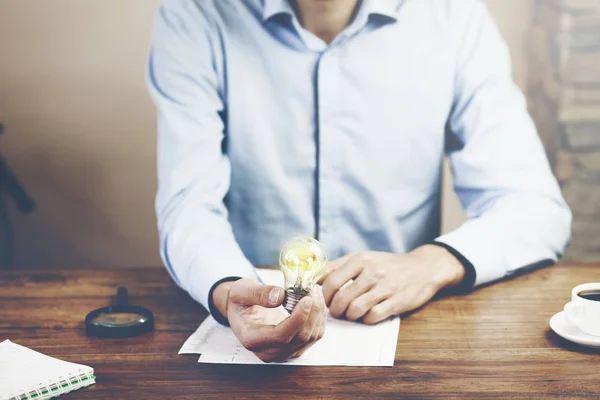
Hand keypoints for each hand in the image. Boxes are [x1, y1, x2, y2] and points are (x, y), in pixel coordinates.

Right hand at [212, 278, 326, 362]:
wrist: (242, 309)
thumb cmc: (240, 300)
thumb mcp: (242, 291)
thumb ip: (258, 293)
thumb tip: (280, 296)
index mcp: (251, 339)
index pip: (280, 336)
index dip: (297, 319)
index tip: (307, 299)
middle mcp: (267, 351)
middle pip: (299, 337)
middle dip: (312, 312)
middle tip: (313, 289)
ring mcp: (282, 352)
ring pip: (310, 337)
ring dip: (317, 314)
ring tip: (314, 291)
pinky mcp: (294, 348)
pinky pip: (313, 336)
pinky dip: (318, 318)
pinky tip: (315, 302)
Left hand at [318, 245, 464, 324]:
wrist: (423, 268)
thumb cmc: (387, 265)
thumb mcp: (364, 258)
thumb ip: (339, 266)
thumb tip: (314, 278)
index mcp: (359, 259)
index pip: (329, 279)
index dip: (321, 293)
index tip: (321, 299)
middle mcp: (371, 271)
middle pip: (339, 298)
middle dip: (334, 309)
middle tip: (336, 310)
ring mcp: (384, 287)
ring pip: (354, 309)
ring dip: (349, 316)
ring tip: (351, 313)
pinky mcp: (396, 302)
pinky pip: (372, 317)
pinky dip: (365, 319)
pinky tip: (367, 314)